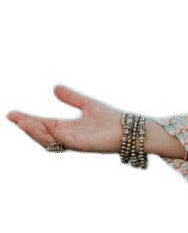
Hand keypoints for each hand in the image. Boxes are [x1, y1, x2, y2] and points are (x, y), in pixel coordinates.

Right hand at [6, 84, 123, 152]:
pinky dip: (56, 133)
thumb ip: (71, 97)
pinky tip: (48, 123)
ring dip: (36, 131)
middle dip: (27, 126)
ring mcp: (76, 142)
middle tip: (13, 117)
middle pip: (42, 133)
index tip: (11, 113)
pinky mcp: (86, 146)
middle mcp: (68, 137)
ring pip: (50, 140)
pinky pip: (67, 141)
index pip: (42, 124)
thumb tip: (54, 87)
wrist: (130, 128)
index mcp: (67, 127)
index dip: (27, 119)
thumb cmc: (111, 119)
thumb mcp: (86, 103)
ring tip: (23, 122)